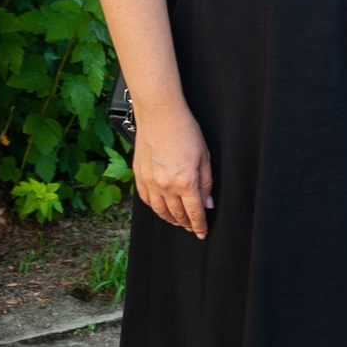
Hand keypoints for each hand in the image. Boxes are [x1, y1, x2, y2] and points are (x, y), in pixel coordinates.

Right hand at [132, 101, 212, 237]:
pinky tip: (160, 207)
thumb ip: (206, 183)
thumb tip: (207, 204)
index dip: (200, 226)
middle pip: (177, 215)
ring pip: (160, 211)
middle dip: (186, 224)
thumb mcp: (204, 157)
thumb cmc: (185, 130)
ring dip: (170, 219)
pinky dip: (155, 207)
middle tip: (192, 227)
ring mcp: (150, 182)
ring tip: (177, 221)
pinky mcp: (139, 175)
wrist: (159, 114)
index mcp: (186, 182)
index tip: (202, 233)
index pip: (194, 213)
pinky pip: (146, 199)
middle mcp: (166, 186)